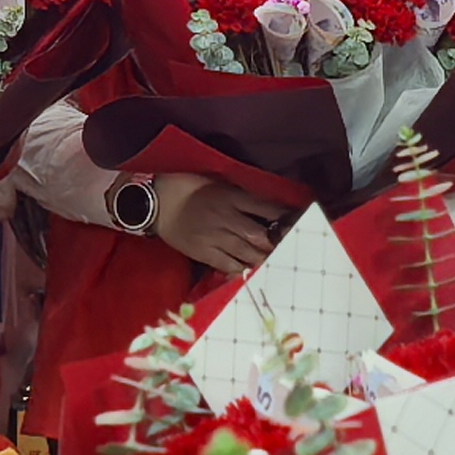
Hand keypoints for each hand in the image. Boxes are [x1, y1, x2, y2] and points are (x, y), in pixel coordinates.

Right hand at [150, 171, 284, 275]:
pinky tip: (251, 270)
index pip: (263, 207)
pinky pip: (227, 264)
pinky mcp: (203, 251)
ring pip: (245, 252)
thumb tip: (267, 208)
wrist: (160, 202)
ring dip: (262, 258)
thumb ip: (242, 196)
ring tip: (274, 262)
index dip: (281, 216)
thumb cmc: (191, 188)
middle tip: (288, 249)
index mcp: (230, 196)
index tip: (294, 222)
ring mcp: (213, 236)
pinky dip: (241, 268)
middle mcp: (225, 217)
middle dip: (274, 243)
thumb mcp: (219, 184)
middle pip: (257, 234)